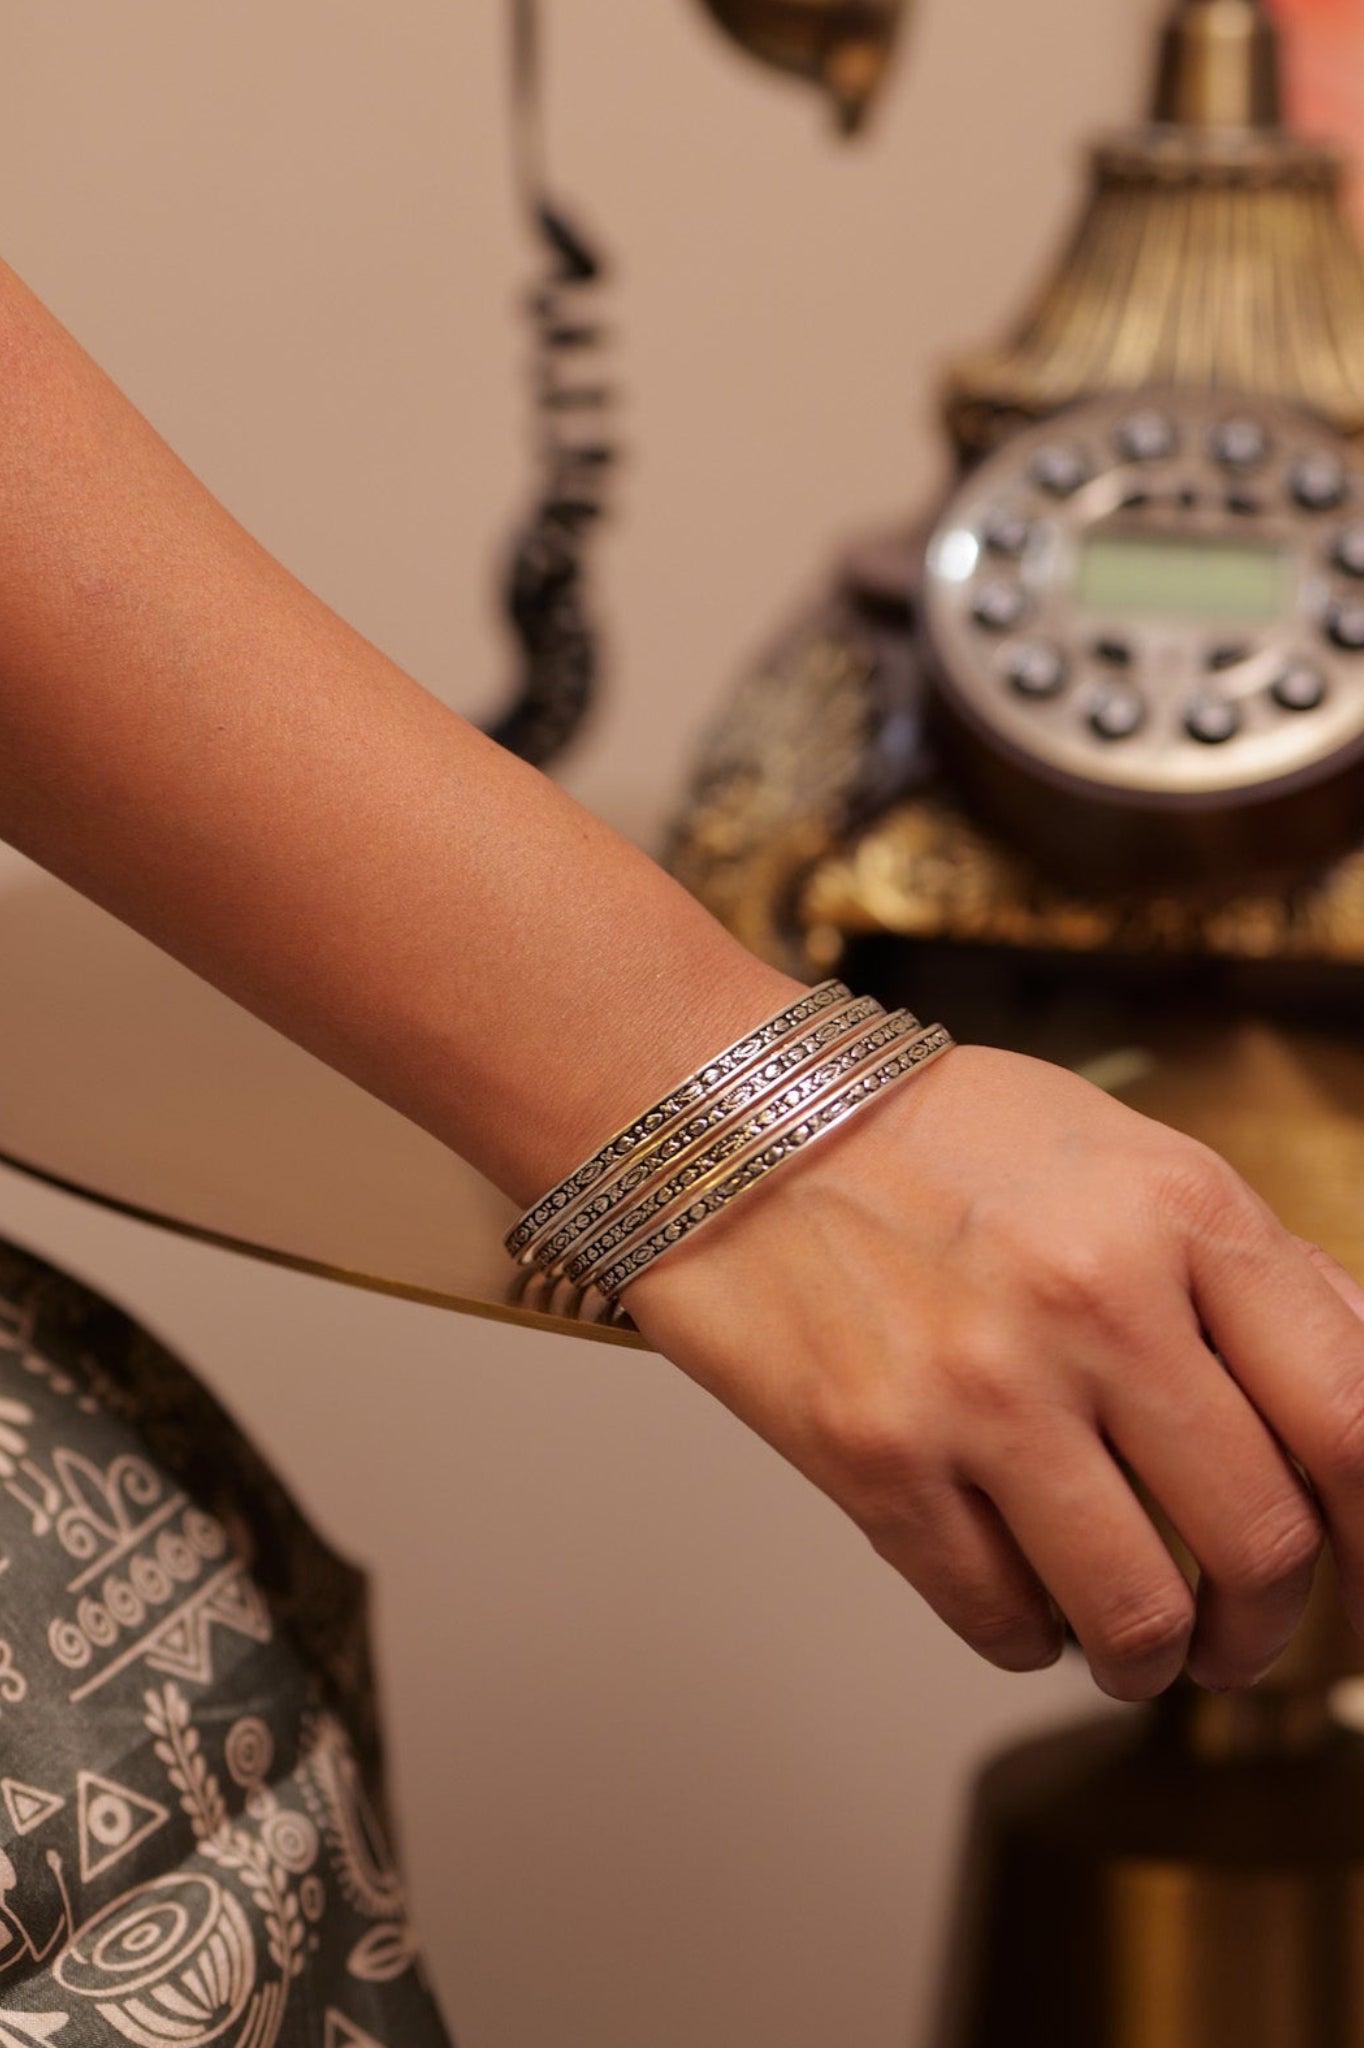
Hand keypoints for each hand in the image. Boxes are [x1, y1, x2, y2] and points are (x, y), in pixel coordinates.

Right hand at [626, 1044, 1363, 1700]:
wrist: (725, 1117)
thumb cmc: (927, 1132)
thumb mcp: (1121, 1152)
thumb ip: (1253, 1267)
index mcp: (1178, 1211)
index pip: (1351, 1418)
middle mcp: (1093, 1300)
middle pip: (1261, 1540)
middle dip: (1268, 1625)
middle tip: (1238, 1633)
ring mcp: (980, 1387)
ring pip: (1135, 1613)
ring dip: (1152, 1659)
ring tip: (1134, 1644)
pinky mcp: (875, 1458)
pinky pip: (1000, 1620)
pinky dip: (1031, 1638)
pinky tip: (1023, 1598)